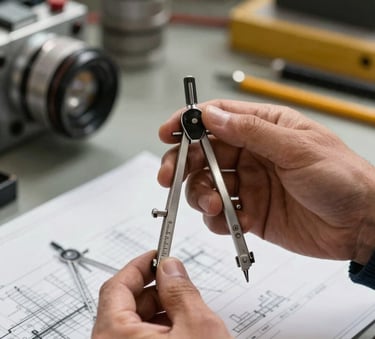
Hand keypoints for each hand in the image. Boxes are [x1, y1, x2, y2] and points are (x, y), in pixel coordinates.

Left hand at [92, 250, 231, 338]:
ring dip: (158, 310)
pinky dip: (157, 329)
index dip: (140, 264)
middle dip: (154, 288)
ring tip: (185, 309)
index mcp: (115, 336)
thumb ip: (182, 291)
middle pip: (123, 304)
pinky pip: (138, 338)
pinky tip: (180, 330)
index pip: (116, 285)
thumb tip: (172, 268)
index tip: (157, 253)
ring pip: (132, 323)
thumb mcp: (198, 328)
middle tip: (177, 280)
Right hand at [158, 100, 374, 264]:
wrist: (361, 225)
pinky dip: (217, 219)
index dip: (187, 123)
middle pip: (202, 154)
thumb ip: (252, 131)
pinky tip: (231, 220)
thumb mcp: (298, 148)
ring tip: (214, 203)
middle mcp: (251, 155)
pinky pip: (220, 214)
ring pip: (205, 185)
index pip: (217, 118)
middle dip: (181, 163)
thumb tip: (213, 116)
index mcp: (263, 129)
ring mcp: (248, 185)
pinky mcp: (250, 212)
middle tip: (170, 175)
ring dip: (201, 195)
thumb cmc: (342, 178)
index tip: (167, 132)